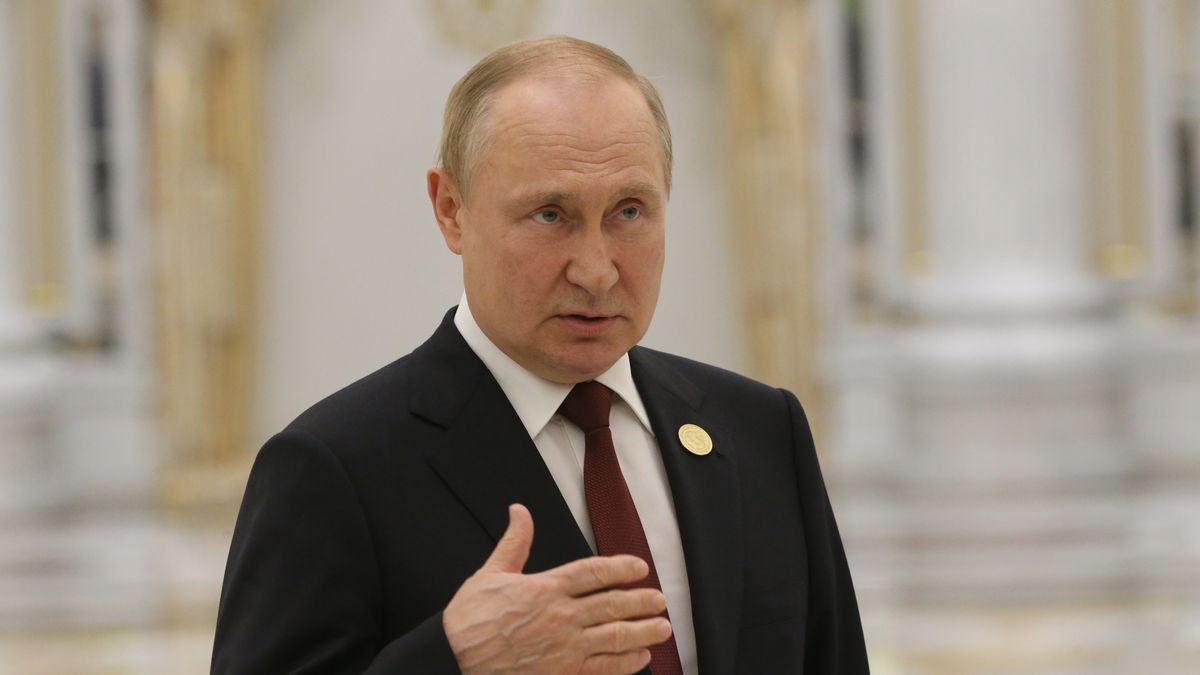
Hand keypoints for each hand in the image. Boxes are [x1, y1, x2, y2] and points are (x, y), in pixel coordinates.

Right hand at [443, 504, 671, 674]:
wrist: (454, 659)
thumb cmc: (471, 620)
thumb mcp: (491, 573)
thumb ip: (515, 542)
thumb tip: (519, 511)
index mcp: (546, 588)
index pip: (594, 572)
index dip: (621, 567)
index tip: (639, 567)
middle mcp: (561, 616)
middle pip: (613, 604)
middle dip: (641, 601)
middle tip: (659, 599)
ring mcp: (565, 647)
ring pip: (615, 636)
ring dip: (643, 631)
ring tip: (661, 628)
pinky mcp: (563, 674)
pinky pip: (604, 668)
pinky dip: (625, 663)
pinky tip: (638, 658)